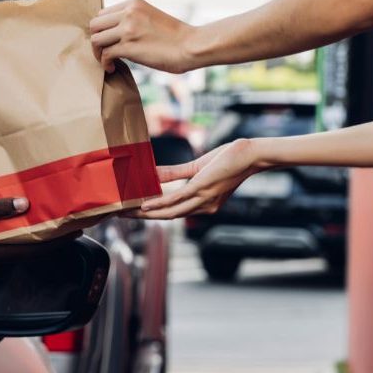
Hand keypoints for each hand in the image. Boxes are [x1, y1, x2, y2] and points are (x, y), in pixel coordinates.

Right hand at [0, 197, 79, 261]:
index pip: (35, 248)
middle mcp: (0, 252)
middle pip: (36, 247)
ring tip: (63, 217)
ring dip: (45, 231)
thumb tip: (24, 205)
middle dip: (56, 236)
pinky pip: (17, 236)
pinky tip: (38, 214)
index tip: (77, 231)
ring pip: (28, 242)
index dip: (58, 241)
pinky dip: (30, 227)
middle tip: (77, 221)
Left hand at [89, 0, 195, 73]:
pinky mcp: (128, 46)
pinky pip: (105, 54)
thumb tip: (118, 33)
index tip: (108, 40)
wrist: (191, 46)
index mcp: (134, 3)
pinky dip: (105, 63)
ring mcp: (127, 29)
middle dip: (97, 39)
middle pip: (95, 24)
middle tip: (104, 51)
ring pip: (96, 39)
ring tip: (107, 61)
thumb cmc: (176, 37)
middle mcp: (128, 13)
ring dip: (98, 53)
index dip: (103, 29)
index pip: (103, 13)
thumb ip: (134, 19)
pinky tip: (112, 68)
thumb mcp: (152, 17)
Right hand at [133, 139, 261, 218]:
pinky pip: (176, 199)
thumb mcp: (197, 168)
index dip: (152, 214)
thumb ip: (175, 173)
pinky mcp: (201, 188)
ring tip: (127, 212)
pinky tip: (144, 205)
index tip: (132, 213)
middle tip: (121, 216)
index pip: (173, 213)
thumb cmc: (228, 160)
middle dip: (143, 218)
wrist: (250, 155)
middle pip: (167, 217)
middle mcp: (203, 207)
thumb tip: (153, 174)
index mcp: (203, 205)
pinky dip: (158, 203)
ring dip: (146, 213)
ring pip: (169, 212)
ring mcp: (203, 199)